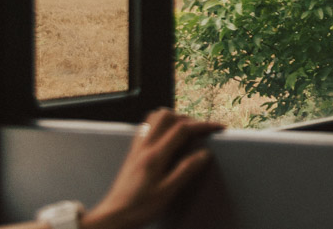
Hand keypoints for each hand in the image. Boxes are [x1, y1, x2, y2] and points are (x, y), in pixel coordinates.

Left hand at [79, 110, 222, 228]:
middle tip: (200, 131)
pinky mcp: (133, 153)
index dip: (203, 125)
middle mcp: (145, 146)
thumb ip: (186, 171)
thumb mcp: (167, 193)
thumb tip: (204, 154)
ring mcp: (137, 148)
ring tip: (185, 131)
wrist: (113, 216)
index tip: (218, 128)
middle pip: (167, 116)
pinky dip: (160, 125)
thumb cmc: (139, 208)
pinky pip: (146, 127)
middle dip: (188, 119)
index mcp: (155, 155)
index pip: (182, 129)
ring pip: (155, 118)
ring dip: (173, 119)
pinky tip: (166, 138)